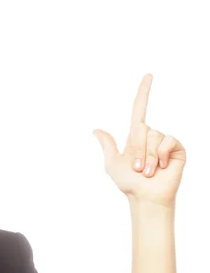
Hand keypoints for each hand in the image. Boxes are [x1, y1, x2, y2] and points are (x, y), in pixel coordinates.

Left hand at [93, 74, 186, 207]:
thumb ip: (107, 145)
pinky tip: (162, 167)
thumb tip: (95, 129)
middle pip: (141, 128)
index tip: (149, 75)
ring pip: (153, 136)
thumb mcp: (112, 164)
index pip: (139, 110)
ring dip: (148, 157)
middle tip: (137, 168)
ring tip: (148, 171)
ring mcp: (164, 142)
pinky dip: (161, 155)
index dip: (144, 92)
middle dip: (136, 150)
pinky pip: (167, 141)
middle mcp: (151, 136)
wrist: (145, 197)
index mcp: (135, 138)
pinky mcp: (176, 148)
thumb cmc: (128, 184)